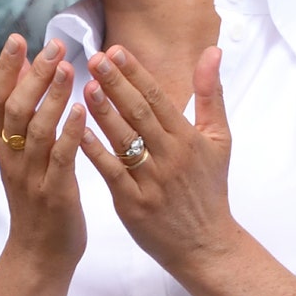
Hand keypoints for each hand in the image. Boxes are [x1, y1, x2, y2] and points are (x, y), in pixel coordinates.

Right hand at [0, 35, 87, 270]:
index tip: (17, 39)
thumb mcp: (23, 160)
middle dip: (32, 75)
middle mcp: (13, 158)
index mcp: (4, 148)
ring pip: (36, 130)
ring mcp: (32, 177)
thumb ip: (24, 122)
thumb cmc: (38, 203)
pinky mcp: (55, 194)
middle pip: (14, 109)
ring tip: (67, 68)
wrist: (39, 256)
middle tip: (51, 46)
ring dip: (51, 96)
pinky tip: (79, 110)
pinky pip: (61, 158)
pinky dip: (69, 132)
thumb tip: (28, 77)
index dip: (5, 69)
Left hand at [80, 44, 237, 279]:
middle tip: (94, 58)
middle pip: (139, 113)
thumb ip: (211, 94)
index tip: (116, 50)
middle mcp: (170, 156)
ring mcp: (151, 181)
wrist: (206, 245)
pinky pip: (111, 172)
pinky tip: (77, 131)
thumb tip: (212, 51)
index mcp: (188, 138)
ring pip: (123, 140)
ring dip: (102, 112)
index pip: (158, 98)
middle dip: (115, 83)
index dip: (135, 73)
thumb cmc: (209, 189)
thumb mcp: (219, 140)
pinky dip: (94, 150)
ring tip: (84, 86)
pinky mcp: (134, 203)